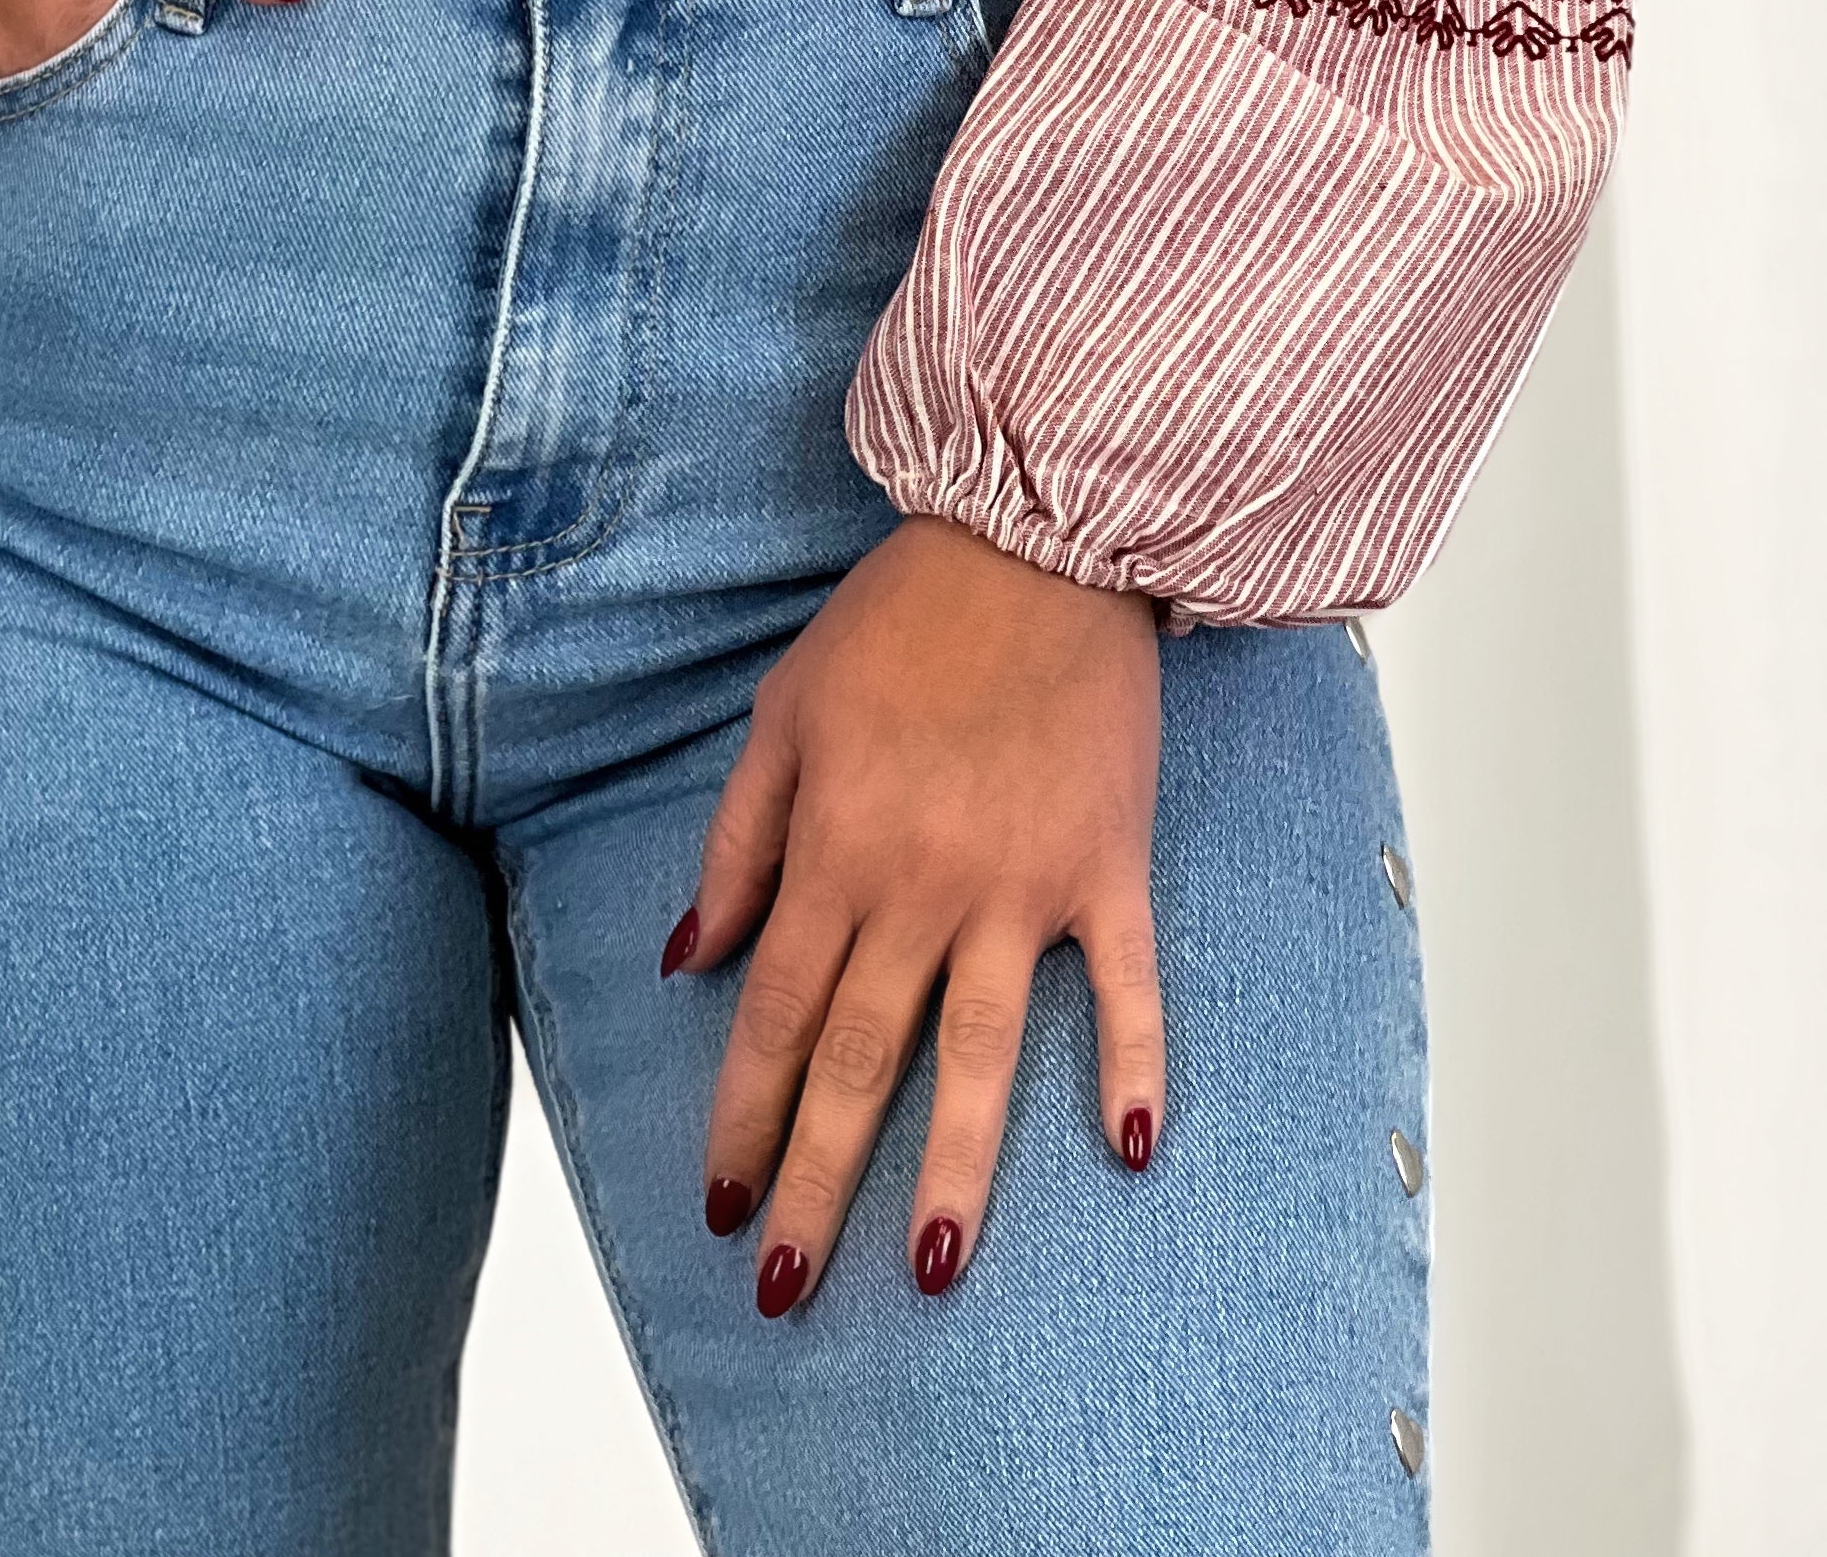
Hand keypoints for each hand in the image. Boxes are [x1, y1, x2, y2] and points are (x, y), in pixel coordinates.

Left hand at [674, 515, 1161, 1313]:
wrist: (1033, 538)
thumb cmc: (899, 622)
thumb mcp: (784, 716)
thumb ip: (739, 844)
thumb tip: (692, 959)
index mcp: (836, 849)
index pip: (774, 1015)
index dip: (739, 1115)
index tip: (716, 1202)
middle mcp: (923, 886)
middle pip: (862, 1061)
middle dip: (815, 1183)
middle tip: (784, 1288)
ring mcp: (1024, 886)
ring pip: (982, 1055)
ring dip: (954, 1170)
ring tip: (928, 1272)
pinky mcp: (1110, 866)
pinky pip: (1128, 987)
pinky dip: (1134, 1066)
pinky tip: (1130, 1150)